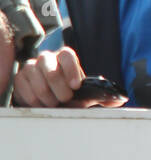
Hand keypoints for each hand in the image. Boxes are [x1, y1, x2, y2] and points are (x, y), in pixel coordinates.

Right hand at [12, 48, 126, 107]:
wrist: (48, 99)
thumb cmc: (69, 94)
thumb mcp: (86, 95)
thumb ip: (102, 97)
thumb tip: (121, 99)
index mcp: (65, 59)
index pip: (67, 55)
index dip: (71, 70)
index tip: (76, 86)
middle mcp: (47, 59)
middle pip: (51, 70)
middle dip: (60, 90)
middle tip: (65, 99)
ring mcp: (31, 67)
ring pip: (38, 81)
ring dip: (48, 97)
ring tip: (54, 103)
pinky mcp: (20, 78)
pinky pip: (26, 90)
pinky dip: (36, 101)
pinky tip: (42, 104)